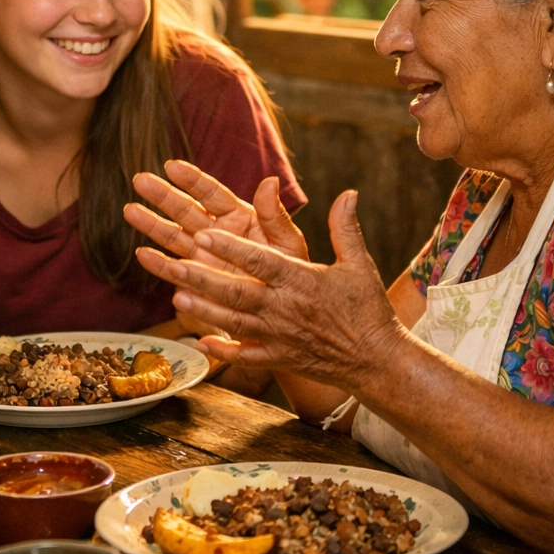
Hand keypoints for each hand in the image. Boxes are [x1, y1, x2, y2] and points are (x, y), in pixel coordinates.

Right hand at [125, 162, 307, 279]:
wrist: (286, 312)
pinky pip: (175, 271)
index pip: (212, 194)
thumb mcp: (289, 245)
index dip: (192, 180)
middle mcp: (217, 233)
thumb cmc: (292, 274)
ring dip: (151, 224)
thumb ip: (276, 217)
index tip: (172, 166)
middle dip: (162, 195)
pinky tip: (142, 255)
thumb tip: (270, 181)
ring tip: (129, 210)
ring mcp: (204, 256)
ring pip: (174, 236)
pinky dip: (159, 265)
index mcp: (240, 217)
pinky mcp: (198, 281)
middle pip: (186, 210)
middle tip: (140, 180)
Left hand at [135, 189, 401, 393]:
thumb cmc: (367, 310)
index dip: (232, 249)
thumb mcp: (359, 265)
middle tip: (175, 266)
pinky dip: (224, 351)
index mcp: (302, 281)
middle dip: (204, 279)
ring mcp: (280, 337)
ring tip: (176, 298)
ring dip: (205, 311)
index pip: (261, 261)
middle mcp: (286, 309)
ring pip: (235, 322)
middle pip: (239, 292)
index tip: (204, 234)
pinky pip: (247, 356)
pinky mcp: (280, 358)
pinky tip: (202, 342)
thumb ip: (345, 228)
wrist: (378, 362)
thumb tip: (349, 192)